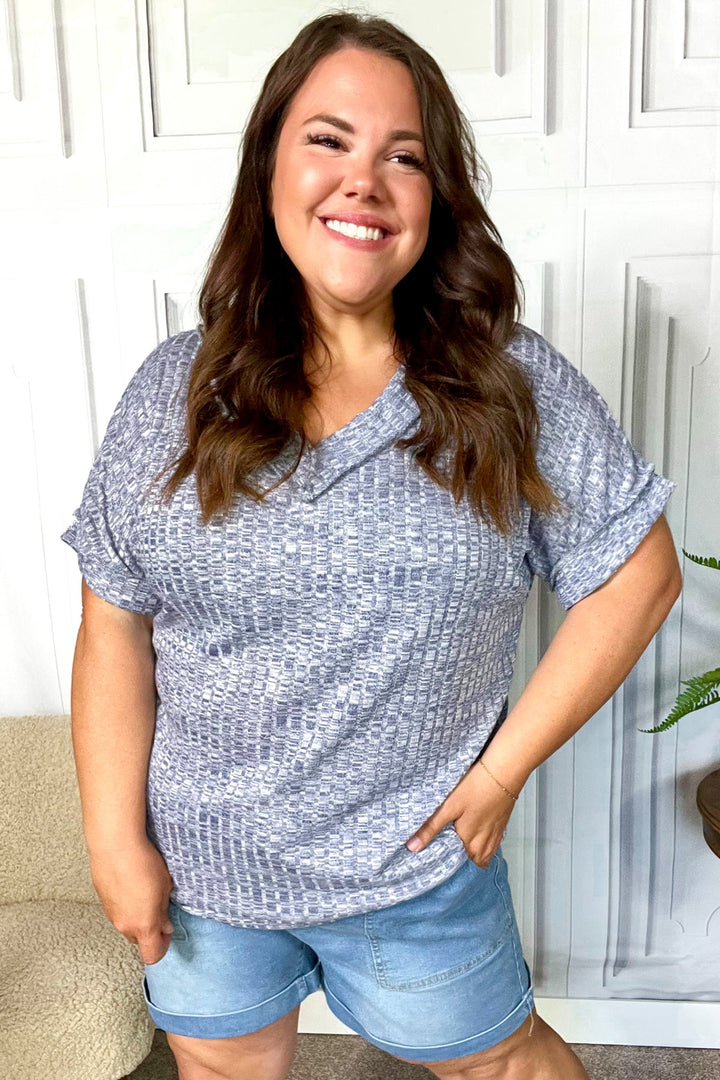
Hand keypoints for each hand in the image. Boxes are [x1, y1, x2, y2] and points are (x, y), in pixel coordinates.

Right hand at [88, 837, 174, 964]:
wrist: (115, 845)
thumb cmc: (142, 862)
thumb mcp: (165, 887)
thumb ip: (163, 911)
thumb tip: (165, 925)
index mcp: (144, 925)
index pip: (152, 955)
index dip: (163, 947)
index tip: (168, 932)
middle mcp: (125, 924)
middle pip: (138, 940)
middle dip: (149, 930)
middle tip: (159, 909)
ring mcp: (111, 914)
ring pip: (127, 925)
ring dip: (136, 917)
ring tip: (145, 893)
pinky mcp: (103, 901)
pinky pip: (117, 911)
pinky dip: (125, 905)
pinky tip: (132, 885)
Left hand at [405, 759, 518, 867]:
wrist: (504, 773)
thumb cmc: (476, 787)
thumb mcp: (449, 807)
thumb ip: (431, 828)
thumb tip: (412, 847)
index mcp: (469, 842)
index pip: (457, 865)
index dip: (446, 865)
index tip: (435, 861)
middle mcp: (484, 844)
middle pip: (471, 863)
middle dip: (460, 863)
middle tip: (445, 854)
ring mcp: (495, 837)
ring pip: (483, 857)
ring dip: (473, 856)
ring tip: (459, 848)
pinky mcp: (501, 828)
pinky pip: (492, 848)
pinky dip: (483, 848)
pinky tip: (476, 838)